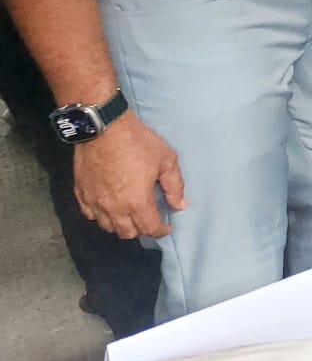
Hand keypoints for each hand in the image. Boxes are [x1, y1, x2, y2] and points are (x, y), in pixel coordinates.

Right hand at [74, 113, 186, 239]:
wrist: (104, 128)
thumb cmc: (137, 142)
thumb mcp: (166, 160)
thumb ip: (175, 186)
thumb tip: (180, 205)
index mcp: (137, 202)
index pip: (149, 228)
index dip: (161, 231)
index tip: (166, 228)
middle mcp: (114, 208)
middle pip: (127, 233)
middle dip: (141, 230)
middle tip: (149, 220)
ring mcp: (95, 202)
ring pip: (107, 227)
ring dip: (120, 225)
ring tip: (130, 215)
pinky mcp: (81, 193)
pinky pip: (90, 215)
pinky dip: (101, 216)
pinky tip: (109, 208)